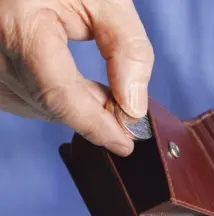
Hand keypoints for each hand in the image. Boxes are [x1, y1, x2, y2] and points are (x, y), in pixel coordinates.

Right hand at [0, 0, 153, 155]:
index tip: (125, 144)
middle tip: (130, 113)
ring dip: (80, 107)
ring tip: (107, 90)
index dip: (95, 125)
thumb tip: (134, 106)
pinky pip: (29, 101)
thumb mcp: (106, 0)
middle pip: (53, 105)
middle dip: (97, 115)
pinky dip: (61, 101)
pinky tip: (80, 87)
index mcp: (20, 28)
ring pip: (41, 108)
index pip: (59, 95)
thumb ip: (127, 48)